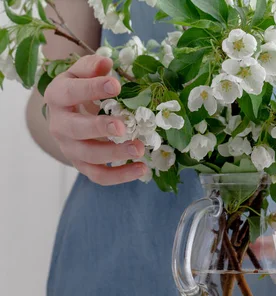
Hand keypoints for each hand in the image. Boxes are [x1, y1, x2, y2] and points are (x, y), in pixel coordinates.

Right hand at [44, 55, 146, 184]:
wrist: (68, 114)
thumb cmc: (80, 89)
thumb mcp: (82, 73)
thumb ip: (92, 67)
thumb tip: (106, 63)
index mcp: (57, 97)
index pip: (70, 93)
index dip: (92, 89)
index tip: (116, 85)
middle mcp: (59, 125)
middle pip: (76, 129)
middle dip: (99, 128)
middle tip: (122, 126)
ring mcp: (69, 148)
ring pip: (89, 156)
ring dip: (115, 154)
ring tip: (140, 149)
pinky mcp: (82, 165)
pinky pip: (99, 176)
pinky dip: (120, 175)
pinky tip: (142, 169)